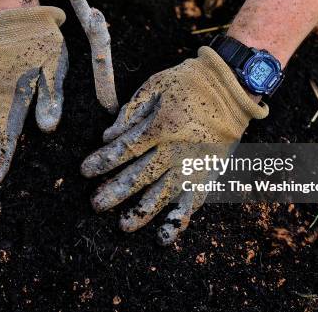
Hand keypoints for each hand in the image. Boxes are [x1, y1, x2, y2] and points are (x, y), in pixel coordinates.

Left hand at [81, 46, 267, 244]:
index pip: (124, 149)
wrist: (232, 87)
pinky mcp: (209, 173)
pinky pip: (193, 201)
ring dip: (143, 211)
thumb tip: (108, 136)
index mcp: (161, 126)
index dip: (103, 161)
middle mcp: (176, 150)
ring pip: (164, 193)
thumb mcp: (156, 85)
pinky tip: (165, 236)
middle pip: (140, 176)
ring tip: (124, 225)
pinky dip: (179, 219)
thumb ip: (131, 111)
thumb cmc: (189, 82)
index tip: (85, 171)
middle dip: (116, 191)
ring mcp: (194, 164)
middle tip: (96, 205)